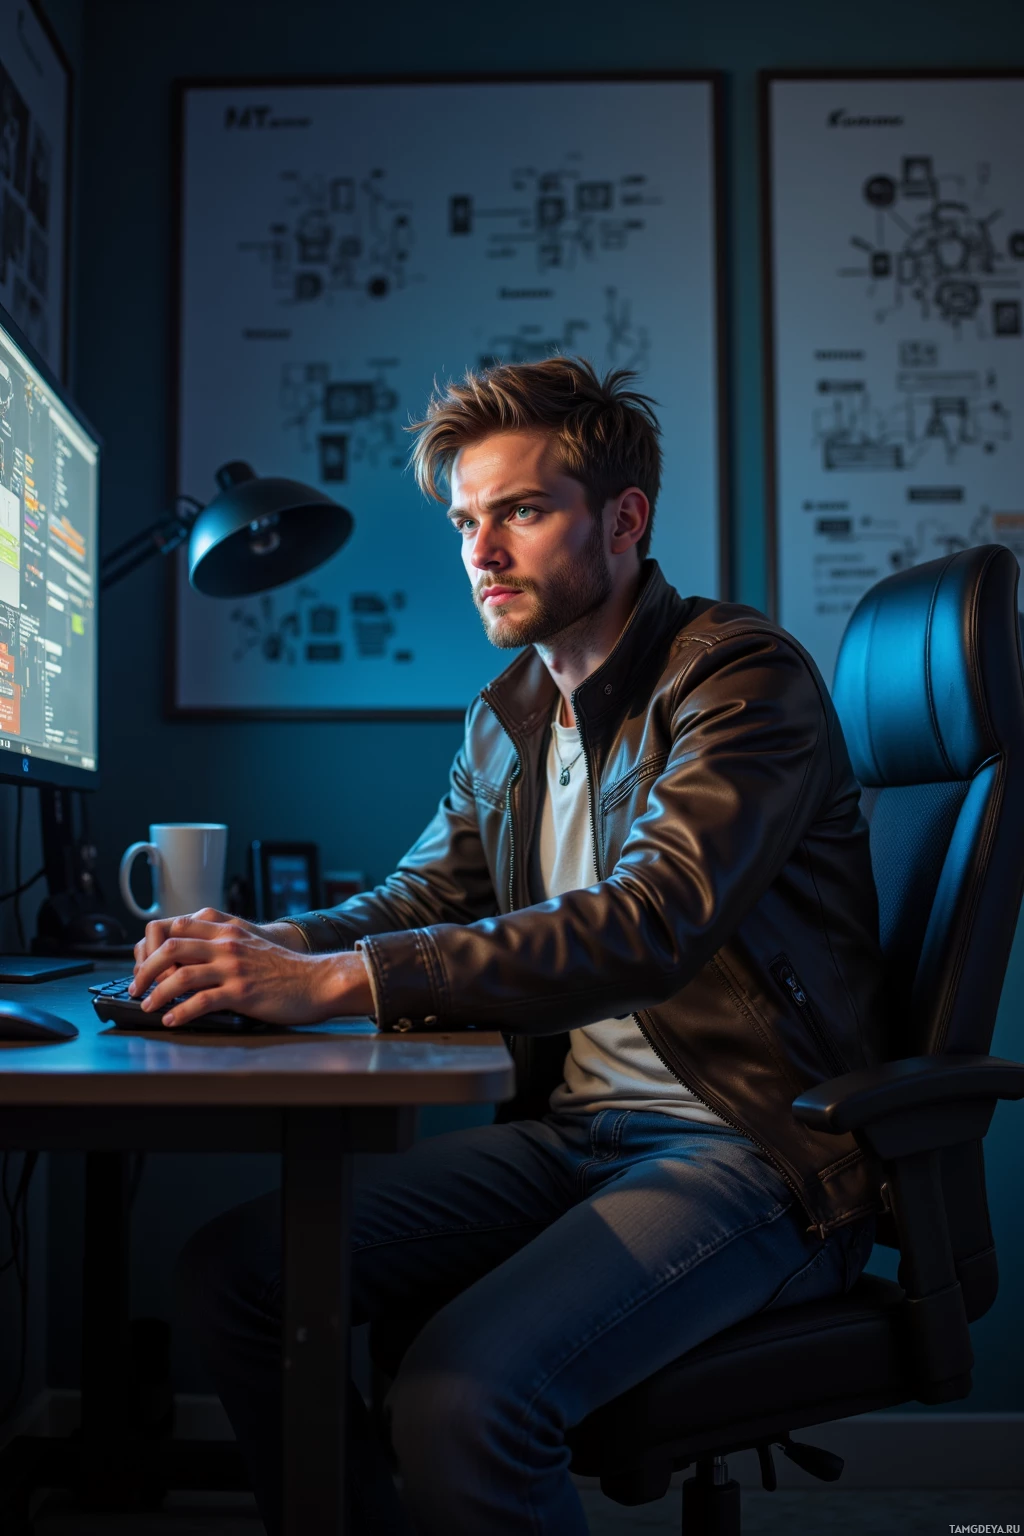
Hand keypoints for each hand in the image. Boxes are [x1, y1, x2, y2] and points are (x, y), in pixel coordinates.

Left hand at [129, 913, 372, 1027]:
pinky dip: (180, 1012)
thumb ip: (224, 942)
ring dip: (157, 993)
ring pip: (181, 976)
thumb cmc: (285, 968)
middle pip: (171, 948)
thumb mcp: (252, 942)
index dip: (154, 944)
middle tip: (136, 986)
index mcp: (228, 930)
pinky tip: (171, 1020)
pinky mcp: (241, 992)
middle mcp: (227, 944)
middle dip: (145, 969)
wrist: (317, 980)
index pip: (178, 927)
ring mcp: (234, 968)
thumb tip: (191, 956)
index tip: (145, 963)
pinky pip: (201, 1002)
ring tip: (147, 1006)